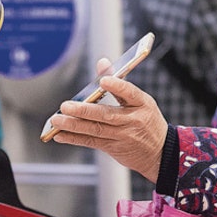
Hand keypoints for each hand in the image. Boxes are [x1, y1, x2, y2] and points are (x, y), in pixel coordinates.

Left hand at [49, 73, 167, 181]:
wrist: (160, 152)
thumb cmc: (147, 121)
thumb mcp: (141, 100)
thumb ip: (119, 83)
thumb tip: (102, 63)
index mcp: (142, 104)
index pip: (130, 93)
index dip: (117, 86)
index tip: (103, 81)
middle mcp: (133, 120)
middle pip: (107, 114)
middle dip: (84, 111)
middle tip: (65, 106)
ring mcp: (123, 136)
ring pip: (96, 130)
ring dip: (74, 125)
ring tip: (57, 120)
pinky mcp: (114, 147)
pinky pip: (92, 142)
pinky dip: (75, 138)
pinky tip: (61, 134)